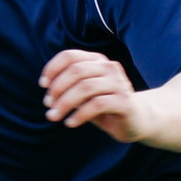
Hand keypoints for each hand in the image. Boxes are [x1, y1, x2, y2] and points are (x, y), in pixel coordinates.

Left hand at [40, 50, 154, 140]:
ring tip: (54, 117)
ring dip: (64, 103)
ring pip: (85, 87)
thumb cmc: (105, 106)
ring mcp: (119, 83)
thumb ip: (69, 88)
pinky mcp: (124, 101)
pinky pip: (97, 104)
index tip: (43, 85)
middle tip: (48, 106)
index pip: (70, 56)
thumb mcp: (84, 94)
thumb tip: (48, 93)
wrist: (138, 119)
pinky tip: (70, 123)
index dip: (53, 68)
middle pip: (76, 71)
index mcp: (98, 61)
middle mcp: (109, 67)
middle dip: (57, 89)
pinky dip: (80, 115)